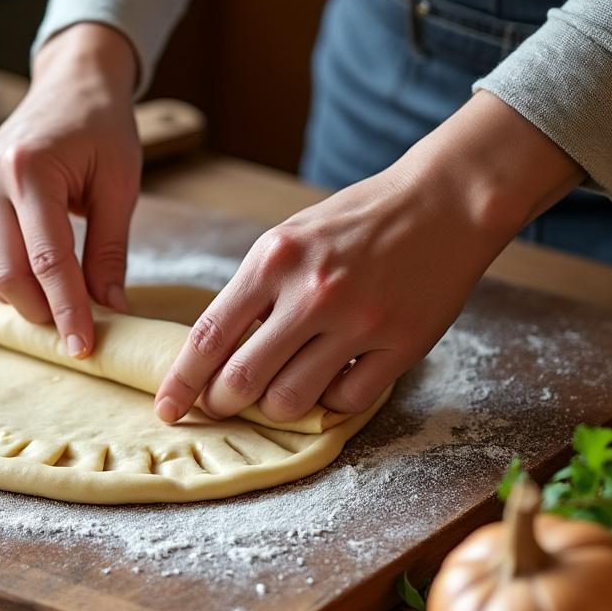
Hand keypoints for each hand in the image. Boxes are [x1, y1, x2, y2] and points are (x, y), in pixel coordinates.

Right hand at [0, 23, 140, 357]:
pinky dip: (20, 279)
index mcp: (30, 169)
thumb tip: (112, 310)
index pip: (47, 259)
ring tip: (66, 323)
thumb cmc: (104, 124)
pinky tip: (47, 295)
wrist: (74, 78)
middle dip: (41, 315)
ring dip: (28, 302)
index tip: (84, 348)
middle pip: (8, 273)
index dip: (66, 309)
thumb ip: (110, 250)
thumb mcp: (120, 185)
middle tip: (77, 343)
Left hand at [155, 91, 584, 421]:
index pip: (209, 335)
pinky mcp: (400, 346)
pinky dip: (332, 401)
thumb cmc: (359, 221)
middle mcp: (312, 292)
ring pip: (291, 401)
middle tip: (224, 404)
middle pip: (243, 379)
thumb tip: (217, 353)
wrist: (445, 201)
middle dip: (223, 403)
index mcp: (274, 259)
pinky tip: (336, 377)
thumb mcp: (292, 237)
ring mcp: (358, 322)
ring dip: (277, 407)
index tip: (166, 408)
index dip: (181, 382)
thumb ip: (255, 290)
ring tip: (283, 389)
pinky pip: (347, 402)